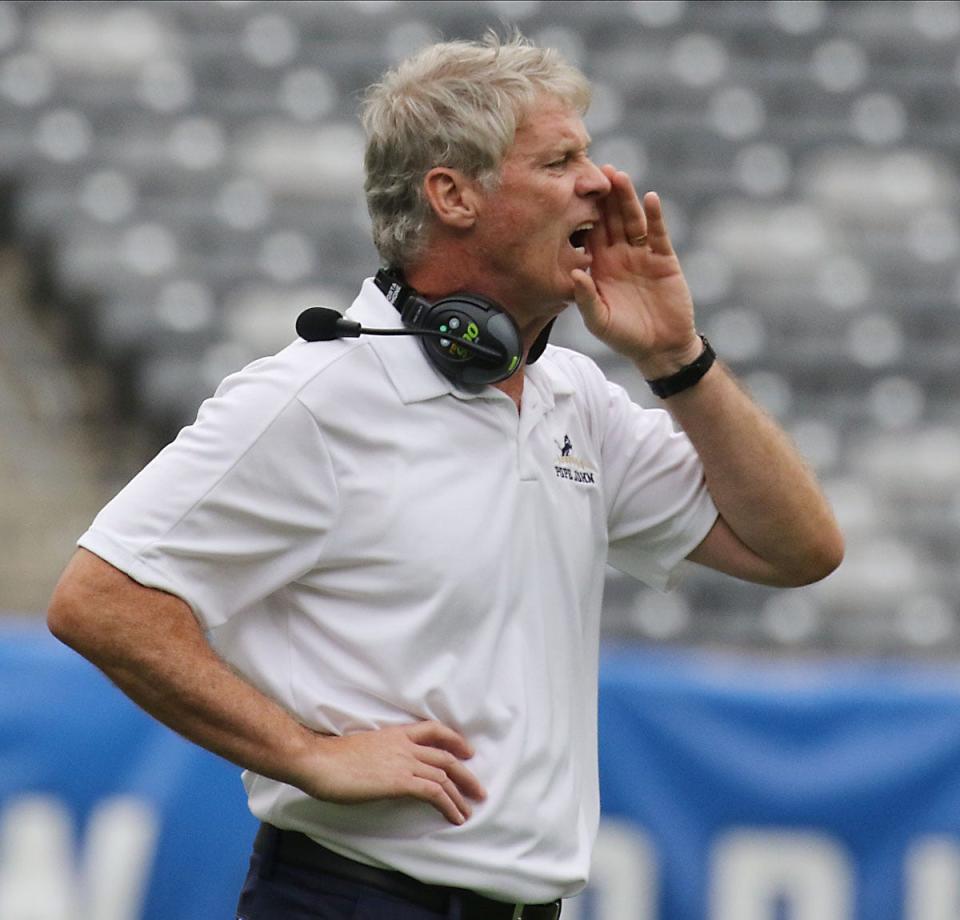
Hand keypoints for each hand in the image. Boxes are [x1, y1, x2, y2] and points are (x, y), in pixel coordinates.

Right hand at [293, 720, 486, 825]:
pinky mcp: (400, 781)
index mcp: (395, 734)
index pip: (433, 730)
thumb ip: (382, 754)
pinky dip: (448, 805)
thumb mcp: (364, 749)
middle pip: (446, 756)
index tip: (467, 751)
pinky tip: (455, 817)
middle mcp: (404, 745)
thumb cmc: (332, 758)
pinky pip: (434, 792)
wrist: (318, 761)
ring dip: (460, 796)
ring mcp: (404, 762)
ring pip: (444, 776)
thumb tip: (388, 769)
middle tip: (478, 791)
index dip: (454, 740)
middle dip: (466, 775)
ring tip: (468, 811)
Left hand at [572, 167, 701, 377]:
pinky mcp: (664, 259)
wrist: (661, 348)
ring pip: (632, 220)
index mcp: (599, 266)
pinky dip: (654, 217)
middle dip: (603, 197)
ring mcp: (642, 255)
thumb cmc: (624, 337)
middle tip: (594, 170)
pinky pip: (658, 234)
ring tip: (619, 177)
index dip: (582, 213)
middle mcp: (619, 255)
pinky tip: (649, 198)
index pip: (589, 233)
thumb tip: (575, 272)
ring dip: (626, 199)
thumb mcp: (599, 321)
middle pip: (610, 219)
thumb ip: (586, 298)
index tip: (571, 190)